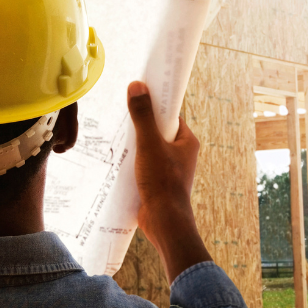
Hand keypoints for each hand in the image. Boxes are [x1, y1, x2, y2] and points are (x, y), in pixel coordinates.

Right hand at [127, 81, 210, 283]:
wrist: (163, 222)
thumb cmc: (162, 182)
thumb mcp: (149, 144)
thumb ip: (142, 115)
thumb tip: (137, 86)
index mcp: (188, 142)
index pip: (171, 116)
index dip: (155, 107)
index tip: (139, 100)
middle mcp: (182, 154)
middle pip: (158, 132)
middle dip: (141, 127)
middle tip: (124, 121)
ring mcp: (170, 169)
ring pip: (150, 149)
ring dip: (136, 145)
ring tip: (119, 141)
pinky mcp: (159, 182)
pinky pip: (145, 164)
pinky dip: (134, 161)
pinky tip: (119, 161)